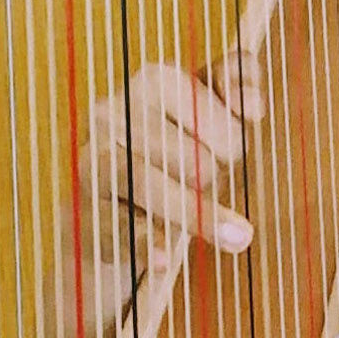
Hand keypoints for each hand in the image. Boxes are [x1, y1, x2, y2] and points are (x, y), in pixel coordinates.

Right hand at [42, 55, 264, 337]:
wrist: (110, 216)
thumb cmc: (177, 157)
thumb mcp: (212, 120)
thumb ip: (236, 89)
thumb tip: (253, 102)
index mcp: (153, 79)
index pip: (208, 106)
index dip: (232, 134)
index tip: (246, 135)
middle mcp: (114, 112)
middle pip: (190, 154)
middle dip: (213, 174)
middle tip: (210, 182)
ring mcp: (93, 164)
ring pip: (154, 186)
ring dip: (198, 214)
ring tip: (240, 237)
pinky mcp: (85, 214)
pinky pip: (121, 228)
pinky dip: (145, 242)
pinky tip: (162, 258)